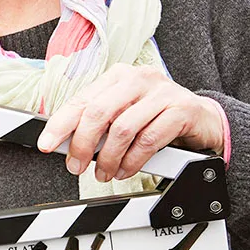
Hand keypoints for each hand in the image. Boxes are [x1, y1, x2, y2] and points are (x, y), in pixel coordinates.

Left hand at [36, 65, 224, 180]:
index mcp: (118, 76)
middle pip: (99, 112)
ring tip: (104, 172)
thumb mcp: (123, 114)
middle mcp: (138, 78)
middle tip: (77, 165)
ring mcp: (161, 92)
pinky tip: (126, 170)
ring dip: (109, 158)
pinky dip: (133, 161)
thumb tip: (65, 142)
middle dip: (83, 144)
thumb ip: (98, 123)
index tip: (47, 144)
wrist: (203, 119)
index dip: (60, 124)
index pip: (81, 100)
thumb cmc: (156, 116)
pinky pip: (149, 140)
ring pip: (123, 128)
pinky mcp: (181, 109)